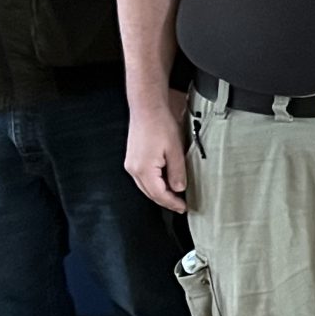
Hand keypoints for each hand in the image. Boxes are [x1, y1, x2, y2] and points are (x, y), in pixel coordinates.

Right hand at [125, 92, 189, 211]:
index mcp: (144, 169)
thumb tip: (179, 188)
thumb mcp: (175, 150)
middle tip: (180, 205)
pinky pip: (143, 178)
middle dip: (165, 201)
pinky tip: (164, 182)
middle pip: (150, 193)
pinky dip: (154, 183)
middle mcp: (134, 169)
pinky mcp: (132, 159)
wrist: (146, 108)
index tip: (183, 207)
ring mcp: (131, 164)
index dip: (172, 203)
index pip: (158, 194)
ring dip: (159, 193)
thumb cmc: (160, 125)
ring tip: (175, 196)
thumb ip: (177, 172)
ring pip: (145, 186)